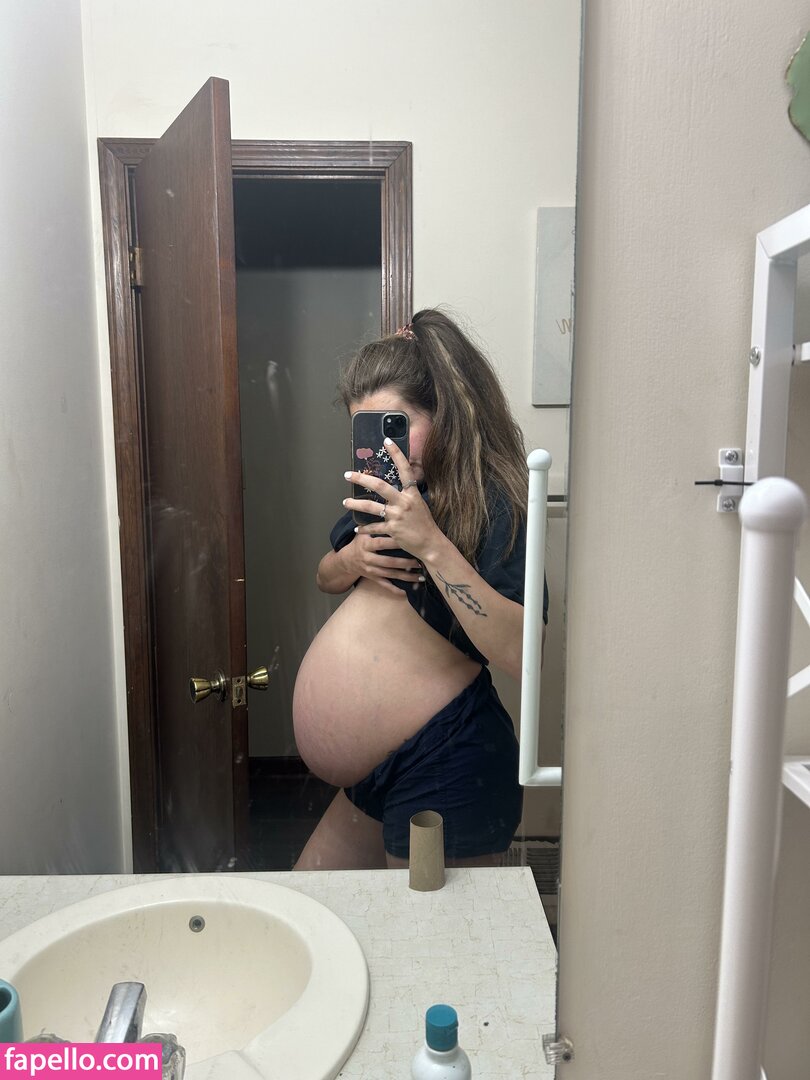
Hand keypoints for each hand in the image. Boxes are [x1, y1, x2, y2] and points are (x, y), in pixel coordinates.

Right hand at [342, 532, 423, 594]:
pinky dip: (395, 589)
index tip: (409, 540)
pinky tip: (407, 592)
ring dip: (406, 576)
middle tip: (420, 561)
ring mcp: (370, 570)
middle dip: (405, 563)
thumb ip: (376, 524)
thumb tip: (389, 509)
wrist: (346, 560)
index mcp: (366, 544)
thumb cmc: (359, 542)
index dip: (395, 543)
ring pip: (390, 574)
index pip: (382, 543)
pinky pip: (385, 585)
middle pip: (388, 561)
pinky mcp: (373, 578)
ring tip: (421, 576)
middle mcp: (368, 558)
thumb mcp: (363, 531)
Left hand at [343, 438, 442, 560]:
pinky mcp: (392, 530)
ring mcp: (397, 516)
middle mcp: (404, 502)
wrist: (431, 544)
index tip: (387, 441)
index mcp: (412, 494)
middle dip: (362, 479)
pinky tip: (357, 529)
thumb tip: (392, 486)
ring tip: (345, 502)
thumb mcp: (419, 504)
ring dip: (355, 505)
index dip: (396, 454)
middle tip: (348, 474)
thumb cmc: (424, 523)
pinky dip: (364, 528)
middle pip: (380, 486)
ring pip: (371, 507)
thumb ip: (406, 494)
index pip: (405, 469)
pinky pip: (374, 527)